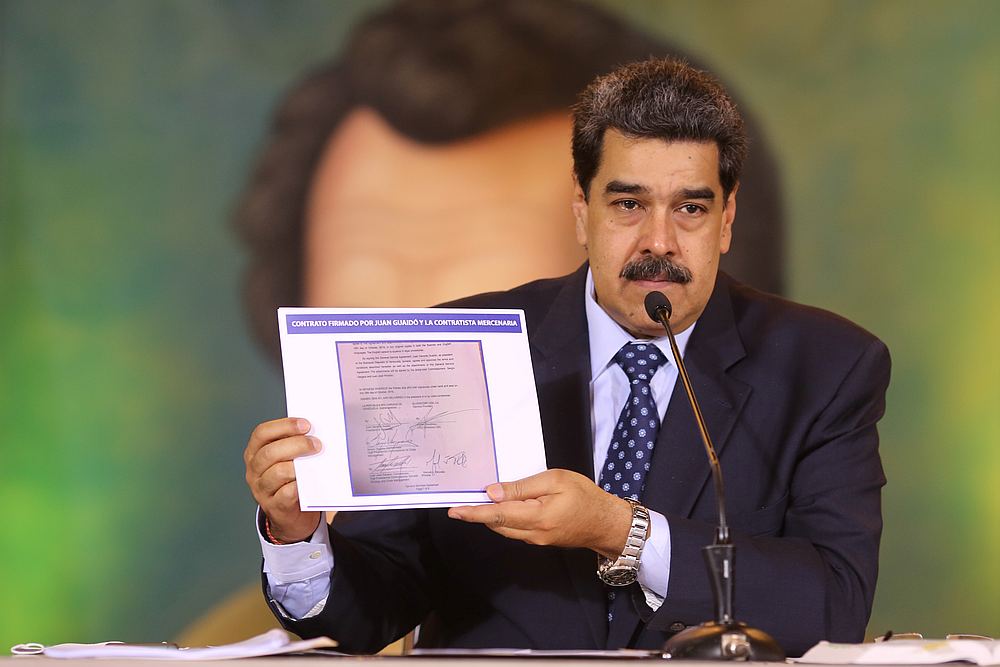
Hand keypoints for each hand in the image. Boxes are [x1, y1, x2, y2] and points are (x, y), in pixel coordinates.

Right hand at [244, 417, 322, 542]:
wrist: (291, 515)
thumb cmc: (291, 479)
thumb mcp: (286, 460)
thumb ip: (294, 445)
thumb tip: (317, 432)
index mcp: (255, 452)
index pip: (262, 433)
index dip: (284, 426)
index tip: (306, 424)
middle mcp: (254, 470)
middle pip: (270, 452)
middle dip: (296, 445)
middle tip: (317, 444)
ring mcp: (261, 489)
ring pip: (278, 472)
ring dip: (299, 465)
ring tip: (316, 462)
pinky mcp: (274, 506)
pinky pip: (286, 493)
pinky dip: (300, 485)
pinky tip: (310, 481)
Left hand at [447, 469, 634, 557]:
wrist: (606, 523)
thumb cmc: (585, 496)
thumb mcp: (555, 480)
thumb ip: (523, 487)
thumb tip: (493, 493)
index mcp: (537, 517)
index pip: (497, 515)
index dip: (473, 513)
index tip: (454, 510)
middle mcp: (533, 534)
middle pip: (497, 524)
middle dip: (477, 514)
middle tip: (461, 501)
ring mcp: (536, 540)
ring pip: (505, 528)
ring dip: (490, 517)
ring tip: (478, 502)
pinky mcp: (540, 541)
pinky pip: (515, 530)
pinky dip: (505, 519)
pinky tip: (503, 506)